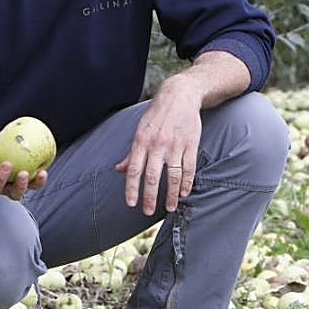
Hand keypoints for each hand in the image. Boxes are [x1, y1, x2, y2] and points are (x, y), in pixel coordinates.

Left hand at [115, 80, 200, 213]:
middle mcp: (157, 145)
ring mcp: (175, 145)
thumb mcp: (140, 130)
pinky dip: (187, 182)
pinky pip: (188, 168)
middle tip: (147, 212)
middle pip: (152, 176)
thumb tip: (118, 170)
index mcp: (141, 141)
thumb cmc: (157, 115)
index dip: (132, 188)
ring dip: (171, 194)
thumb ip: (131, 153)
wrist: (180, 95)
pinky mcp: (190, 144)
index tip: (131, 203)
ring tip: (169, 208)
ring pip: (172, 176)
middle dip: (149, 197)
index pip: (134, 170)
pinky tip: (184, 193)